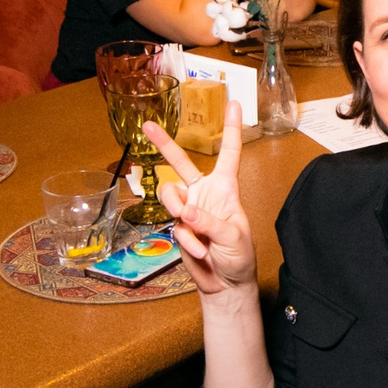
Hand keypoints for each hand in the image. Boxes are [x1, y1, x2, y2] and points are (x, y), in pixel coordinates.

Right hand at [142, 102, 257, 300]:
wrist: (225, 284)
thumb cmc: (239, 257)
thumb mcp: (233, 237)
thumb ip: (209, 221)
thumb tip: (185, 209)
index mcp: (226, 188)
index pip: (229, 153)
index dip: (231, 128)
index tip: (233, 103)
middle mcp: (204, 193)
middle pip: (181, 163)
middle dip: (163, 144)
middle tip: (148, 126)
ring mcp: (188, 209)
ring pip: (169, 195)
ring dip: (180, 212)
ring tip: (195, 231)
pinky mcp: (177, 226)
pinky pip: (173, 224)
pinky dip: (187, 239)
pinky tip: (200, 250)